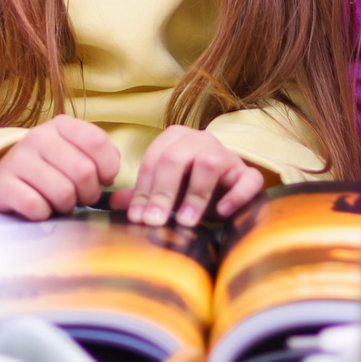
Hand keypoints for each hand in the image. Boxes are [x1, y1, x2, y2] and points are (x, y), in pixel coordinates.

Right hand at [0, 116, 120, 219]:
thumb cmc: (47, 167)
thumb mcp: (72, 151)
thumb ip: (100, 157)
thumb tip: (109, 176)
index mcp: (60, 125)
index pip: (97, 142)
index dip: (108, 167)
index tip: (102, 178)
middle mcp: (38, 137)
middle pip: (83, 172)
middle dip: (87, 193)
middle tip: (78, 196)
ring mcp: (18, 160)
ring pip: (63, 193)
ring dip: (65, 206)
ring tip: (56, 200)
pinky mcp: (3, 185)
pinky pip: (37, 207)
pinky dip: (43, 213)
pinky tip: (38, 206)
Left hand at [122, 125, 262, 227]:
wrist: (229, 189)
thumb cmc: (191, 188)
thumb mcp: (166, 190)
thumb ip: (142, 193)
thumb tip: (112, 201)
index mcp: (175, 139)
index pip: (153, 160)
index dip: (143, 190)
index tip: (138, 218)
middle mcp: (201, 140)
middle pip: (176, 158)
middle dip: (163, 192)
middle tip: (156, 222)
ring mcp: (227, 154)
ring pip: (209, 162)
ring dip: (195, 194)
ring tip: (187, 221)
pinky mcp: (248, 173)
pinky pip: (248, 179)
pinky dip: (235, 195)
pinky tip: (222, 212)